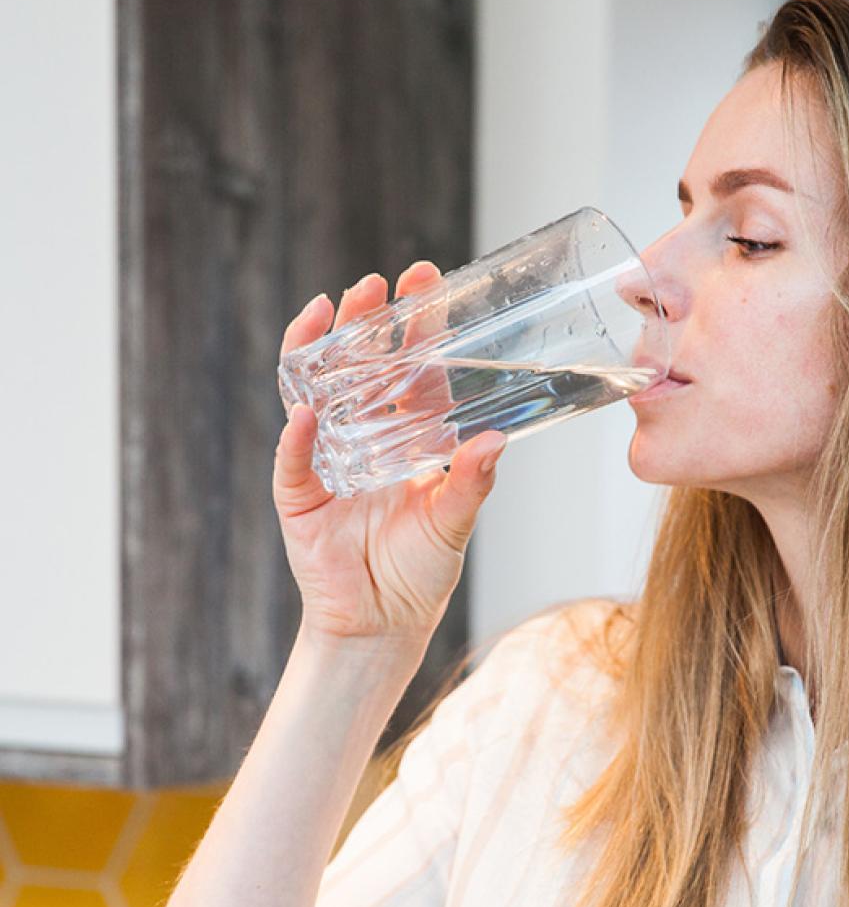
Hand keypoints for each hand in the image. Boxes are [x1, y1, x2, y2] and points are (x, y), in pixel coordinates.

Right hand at [273, 261, 507, 666]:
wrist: (382, 623)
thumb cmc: (421, 569)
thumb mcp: (454, 521)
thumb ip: (471, 481)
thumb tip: (498, 440)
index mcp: (408, 436)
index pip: (411, 369)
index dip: (416, 328)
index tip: (426, 283)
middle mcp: (365, 437)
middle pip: (359, 366)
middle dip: (366, 323)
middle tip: (375, 284)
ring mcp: (327, 460)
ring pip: (317, 393)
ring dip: (321, 353)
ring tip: (331, 311)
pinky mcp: (298, 494)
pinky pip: (292, 461)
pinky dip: (295, 439)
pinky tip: (303, 414)